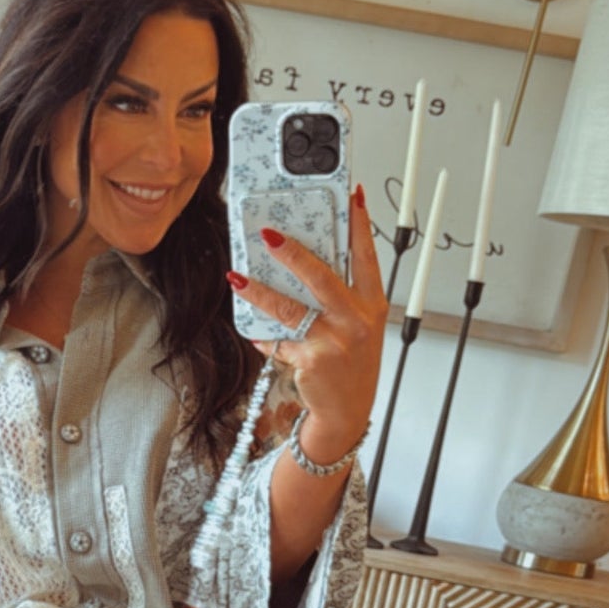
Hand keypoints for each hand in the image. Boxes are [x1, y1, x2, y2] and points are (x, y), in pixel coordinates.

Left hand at [228, 183, 386, 461]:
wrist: (348, 411)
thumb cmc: (352, 364)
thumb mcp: (358, 327)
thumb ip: (341, 298)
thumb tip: (305, 264)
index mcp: (372, 305)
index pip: (367, 256)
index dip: (360, 225)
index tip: (352, 195)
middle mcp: (357, 320)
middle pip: (323, 277)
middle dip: (294, 253)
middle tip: (270, 234)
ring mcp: (335, 341)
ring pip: (290, 308)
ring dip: (259, 291)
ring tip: (237, 278)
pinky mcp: (312, 360)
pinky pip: (278, 340)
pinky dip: (263, 335)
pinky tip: (254, 331)